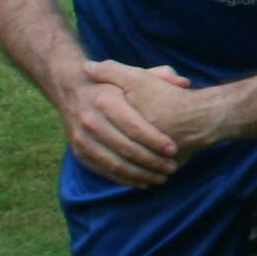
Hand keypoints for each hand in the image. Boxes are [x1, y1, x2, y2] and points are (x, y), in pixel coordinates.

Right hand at [61, 63, 192, 187]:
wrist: (72, 89)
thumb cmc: (114, 83)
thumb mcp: (133, 73)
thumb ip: (160, 75)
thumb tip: (185, 83)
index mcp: (105, 98)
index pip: (133, 126)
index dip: (155, 140)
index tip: (173, 149)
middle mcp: (90, 119)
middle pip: (125, 148)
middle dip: (151, 161)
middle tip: (172, 167)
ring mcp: (82, 137)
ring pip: (114, 163)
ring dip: (140, 174)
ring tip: (162, 178)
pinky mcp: (79, 152)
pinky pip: (103, 170)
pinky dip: (124, 179)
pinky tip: (143, 182)